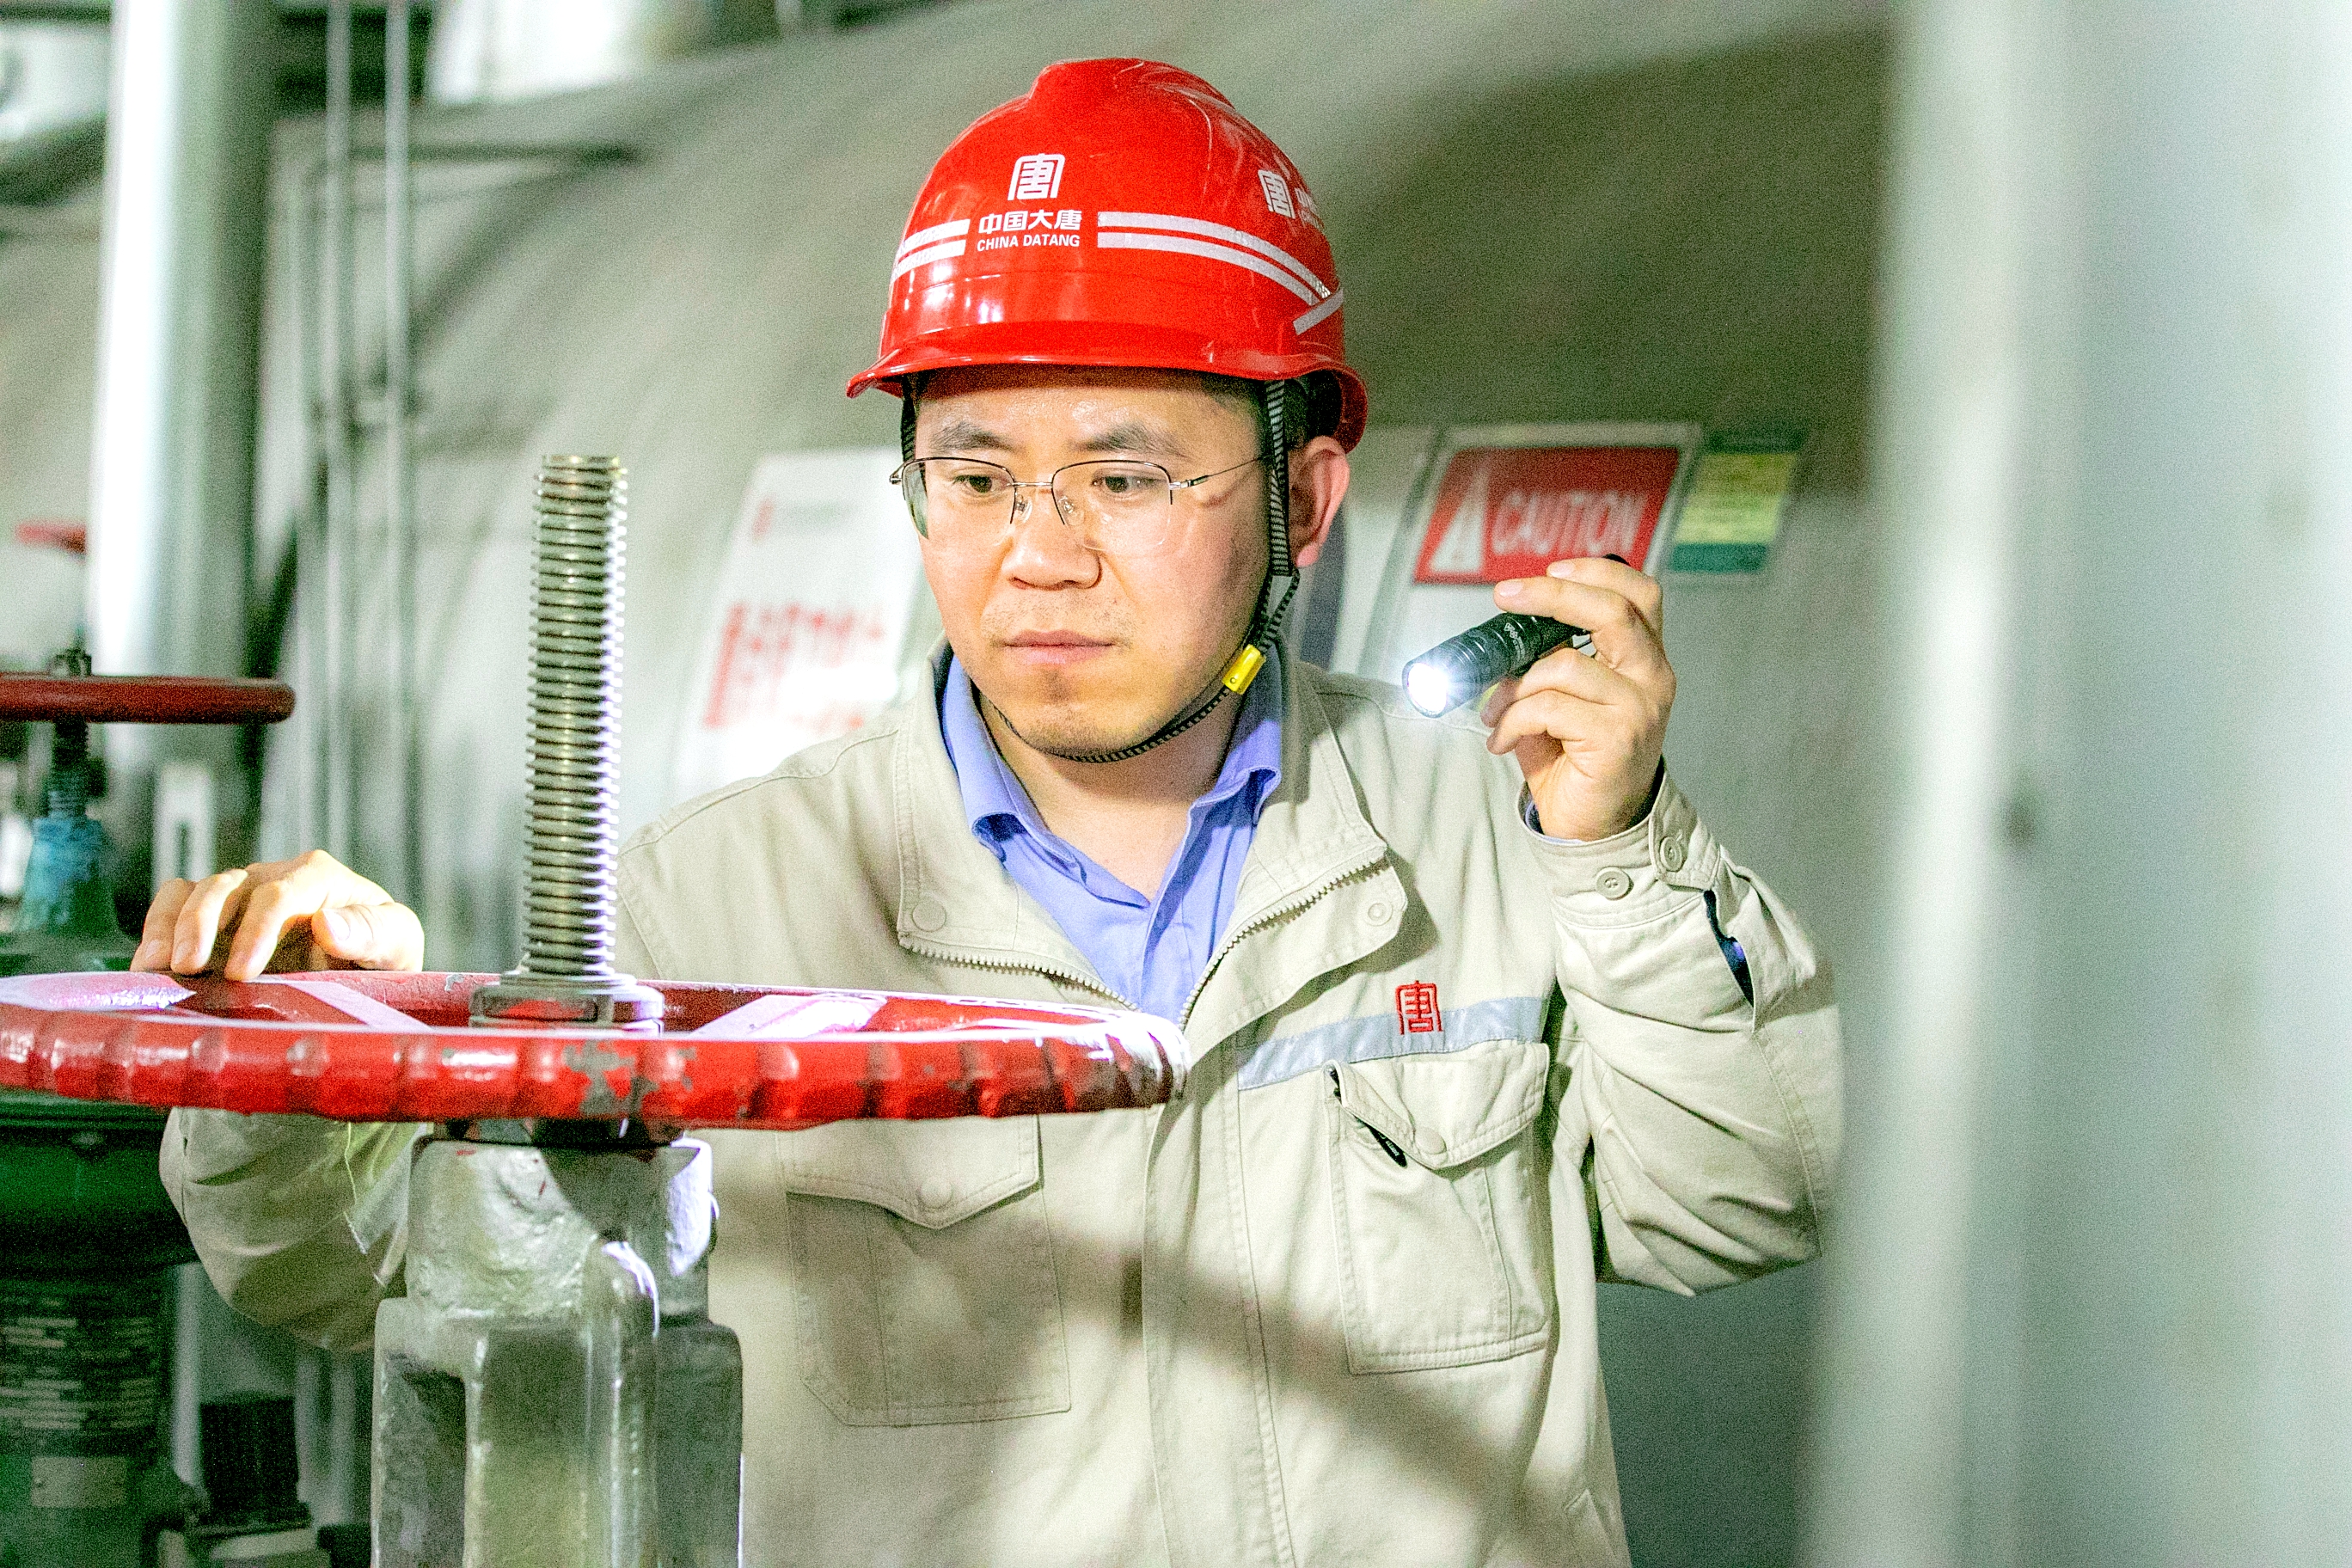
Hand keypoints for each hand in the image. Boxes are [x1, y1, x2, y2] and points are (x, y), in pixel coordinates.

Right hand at [131, 850, 423, 980]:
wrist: (365, 970)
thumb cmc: (384, 953)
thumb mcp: (397, 943)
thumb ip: (372, 932)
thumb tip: (327, 923)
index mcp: (319, 877)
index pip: (280, 894)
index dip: (256, 930)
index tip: (242, 972)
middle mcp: (272, 879)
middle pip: (226, 886)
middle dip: (200, 923)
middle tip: (185, 968)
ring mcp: (238, 898)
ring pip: (191, 893)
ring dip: (169, 927)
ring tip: (155, 968)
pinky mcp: (212, 921)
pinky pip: (172, 908)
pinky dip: (155, 932)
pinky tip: (147, 967)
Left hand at [1480, 557, 1673, 840]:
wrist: (1594, 826)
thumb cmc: (1574, 757)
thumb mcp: (1561, 697)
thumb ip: (1548, 658)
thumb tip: (1509, 626)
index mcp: (1644, 657)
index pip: (1640, 594)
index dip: (1596, 572)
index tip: (1550, 569)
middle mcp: (1653, 676)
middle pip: (1613, 612)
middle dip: (1552, 595)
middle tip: (1505, 597)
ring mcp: (1639, 708)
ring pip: (1564, 666)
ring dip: (1514, 687)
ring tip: (1494, 712)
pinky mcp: (1617, 739)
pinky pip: (1549, 708)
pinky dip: (1514, 720)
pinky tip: (1502, 740)